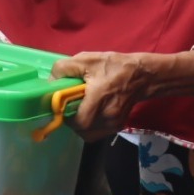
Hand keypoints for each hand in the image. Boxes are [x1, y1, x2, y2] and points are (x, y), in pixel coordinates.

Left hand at [51, 51, 171, 140]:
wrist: (143, 75)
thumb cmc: (113, 66)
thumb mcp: (86, 60)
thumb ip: (63, 69)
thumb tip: (51, 83)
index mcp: (100, 98)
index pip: (80, 121)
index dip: (65, 116)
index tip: (60, 105)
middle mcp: (109, 115)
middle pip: (82, 130)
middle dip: (71, 121)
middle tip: (68, 107)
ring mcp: (115, 124)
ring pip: (89, 134)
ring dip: (79, 125)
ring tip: (78, 109)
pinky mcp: (118, 126)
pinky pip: (97, 133)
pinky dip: (89, 127)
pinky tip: (88, 112)